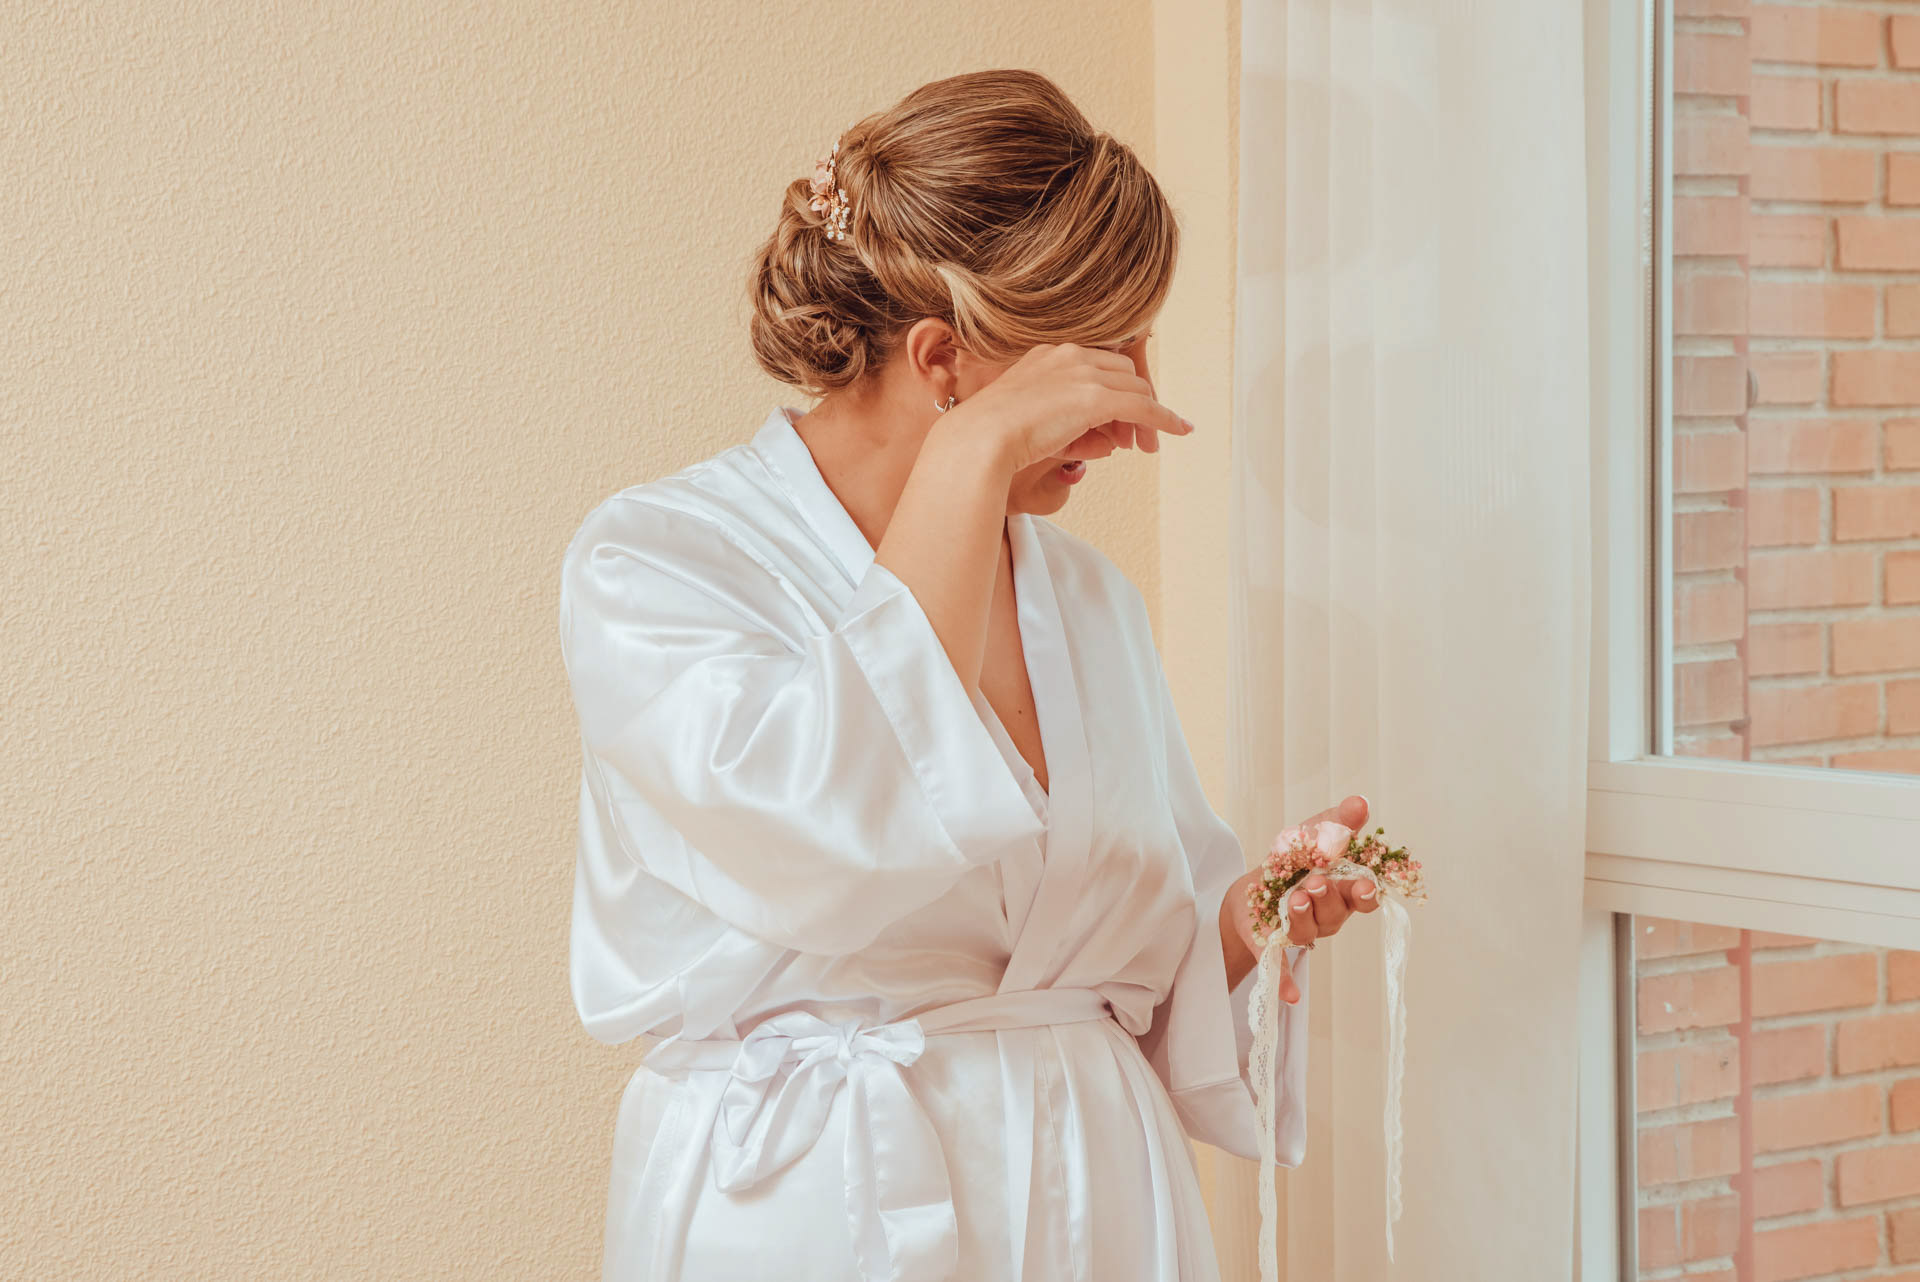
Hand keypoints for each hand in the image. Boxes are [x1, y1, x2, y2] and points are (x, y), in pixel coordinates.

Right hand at [944, 342, 1192, 471]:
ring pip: (1135, 390)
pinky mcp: (1096, 398)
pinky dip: (1164, 419)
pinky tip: (1178, 431)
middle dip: (1132, 402)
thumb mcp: (1029, 419)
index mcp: (1049, 353)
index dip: (1113, 390)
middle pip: (1122, 372)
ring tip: (1150, 442)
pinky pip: (1143, 408)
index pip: (1098, 363)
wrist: (980, 439)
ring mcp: (1083, 374)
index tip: (1116, 417)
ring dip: (1145, 416)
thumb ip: (1065, 421)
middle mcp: (1069, 355)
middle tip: (1132, 438)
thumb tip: (1105, 442)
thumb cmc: (991, 437)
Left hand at [1226, 795, 1381, 1003]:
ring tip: (1294, 897)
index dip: (1366, 893)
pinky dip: (1285, 981)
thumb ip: (1336, 823)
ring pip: (1310, 930)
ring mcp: (1300, 933)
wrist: (1248, 888)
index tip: (1364, 884)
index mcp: (1341, 890)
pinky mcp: (1272, 948)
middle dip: (1329, 898)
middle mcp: (1326, 916)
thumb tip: (1361, 802)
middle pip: (1337, 912)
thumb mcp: (1310, 835)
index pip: (1363, 896)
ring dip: (1304, 914)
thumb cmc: (1290, 863)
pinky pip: (1281, 968)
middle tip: (1316, 884)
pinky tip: (1291, 995)